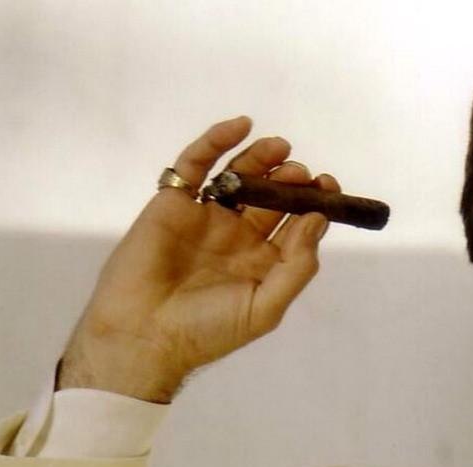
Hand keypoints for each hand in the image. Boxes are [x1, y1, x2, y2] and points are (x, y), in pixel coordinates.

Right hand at [58, 115, 339, 401]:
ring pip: (237, 177)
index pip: (295, 225)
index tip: (329, 187)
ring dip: (261, 159)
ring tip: (281, 148)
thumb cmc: (207, 331)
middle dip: (290, 181)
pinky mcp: (173, 203)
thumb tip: (318, 220)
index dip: (314, 204)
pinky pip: (195, 165)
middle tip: (303, 172)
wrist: (144, 335)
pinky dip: (216, 142)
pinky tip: (239, 126)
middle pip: (271, 198)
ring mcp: (205, 218)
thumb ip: (296, 266)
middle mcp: (236, 238)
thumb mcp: (265, 307)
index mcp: (262, 263)